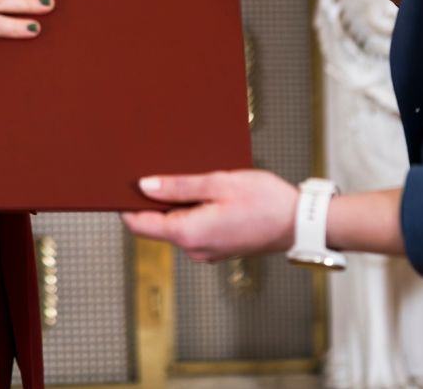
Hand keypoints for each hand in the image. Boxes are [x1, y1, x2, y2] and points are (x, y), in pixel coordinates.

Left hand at [122, 170, 298, 262]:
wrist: (300, 223)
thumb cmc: (265, 201)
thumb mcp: (219, 183)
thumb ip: (179, 186)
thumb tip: (144, 186)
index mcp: (188, 233)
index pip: (139, 224)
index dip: (127, 204)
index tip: (123, 184)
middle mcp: (193, 249)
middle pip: (157, 225)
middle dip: (156, 200)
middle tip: (162, 171)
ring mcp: (206, 252)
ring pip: (177, 226)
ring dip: (178, 204)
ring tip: (194, 179)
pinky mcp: (218, 248)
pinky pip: (195, 229)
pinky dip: (194, 212)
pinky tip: (209, 193)